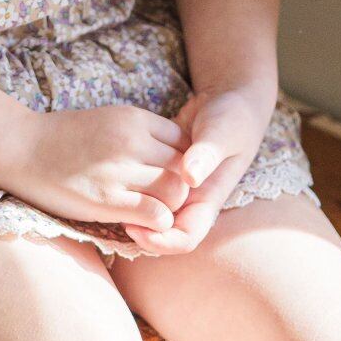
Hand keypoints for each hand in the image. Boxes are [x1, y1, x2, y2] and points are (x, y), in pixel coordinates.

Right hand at [0, 103, 192, 235]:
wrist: (20, 147)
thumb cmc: (65, 137)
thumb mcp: (109, 121)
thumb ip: (141, 136)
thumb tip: (175, 157)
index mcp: (134, 118)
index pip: (186, 142)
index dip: (182, 163)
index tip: (165, 177)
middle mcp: (131, 140)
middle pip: (185, 169)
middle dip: (181, 188)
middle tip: (162, 200)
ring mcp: (119, 169)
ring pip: (176, 192)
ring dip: (169, 208)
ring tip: (150, 212)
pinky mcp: (106, 199)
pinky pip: (155, 215)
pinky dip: (155, 224)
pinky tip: (137, 223)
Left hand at [117, 83, 275, 257]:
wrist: (229, 100)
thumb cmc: (232, 118)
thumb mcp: (223, 133)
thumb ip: (208, 154)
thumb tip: (189, 177)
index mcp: (208, 199)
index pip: (185, 238)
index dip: (161, 241)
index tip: (134, 227)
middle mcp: (191, 199)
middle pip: (163, 232)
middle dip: (140, 230)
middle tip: (112, 214)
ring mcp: (176, 185)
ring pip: (152, 211)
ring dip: (133, 210)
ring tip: (109, 197)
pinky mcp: (163, 169)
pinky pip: (146, 189)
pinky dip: (132, 188)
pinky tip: (114, 176)